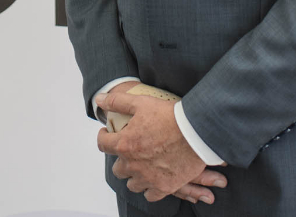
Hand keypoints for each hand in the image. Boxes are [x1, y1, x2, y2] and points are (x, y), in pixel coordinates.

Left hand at [96, 91, 226, 203]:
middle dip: (121, 159)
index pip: (102, 144)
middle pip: (117, 169)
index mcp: (125, 144)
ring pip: (132, 184)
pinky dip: (150, 188)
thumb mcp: (141, 103)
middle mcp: (133, 165)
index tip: (107, 134)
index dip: (103, 137)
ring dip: (134, 175)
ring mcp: (148, 178)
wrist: (196, 132)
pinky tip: (153, 178)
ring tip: (141, 166)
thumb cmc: (169, 117)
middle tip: (130, 150)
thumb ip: (117, 102)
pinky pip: (150, 195)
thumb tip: (99, 99)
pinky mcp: (164, 187)